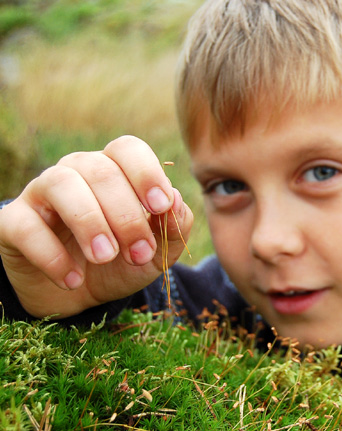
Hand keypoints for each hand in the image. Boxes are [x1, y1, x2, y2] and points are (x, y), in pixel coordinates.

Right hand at [0, 136, 193, 318]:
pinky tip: (73, 279)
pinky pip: (26, 226)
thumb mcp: (156, 252)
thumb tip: (176, 201)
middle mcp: (77, 172)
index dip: (146, 173)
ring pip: (61, 183)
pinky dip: (52, 255)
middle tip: (138, 253)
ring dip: (89, 222)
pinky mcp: (13, 222)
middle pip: (101, 170)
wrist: (79, 296)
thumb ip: (174, 228)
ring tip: (104, 258)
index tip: (160, 206)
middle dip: (126, 215)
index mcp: (115, 170)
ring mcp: (41, 193)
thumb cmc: (120, 263)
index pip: (128, 148)